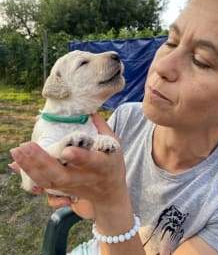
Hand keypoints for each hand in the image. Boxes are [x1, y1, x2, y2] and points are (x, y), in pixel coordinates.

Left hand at [10, 113, 126, 215]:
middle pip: (61, 175)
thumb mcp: (115, 145)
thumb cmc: (113, 164)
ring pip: (48, 181)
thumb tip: (89, 110)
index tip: (66, 151)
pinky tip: (16, 161)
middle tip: (26, 147)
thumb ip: (102, 127)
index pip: (91, 162)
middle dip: (42, 162)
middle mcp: (84, 178)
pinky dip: (28, 172)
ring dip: (30, 167)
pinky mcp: (61, 190)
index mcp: (102, 165)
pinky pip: (42, 183)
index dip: (79, 157)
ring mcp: (71, 186)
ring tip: (17, 152)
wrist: (109, 193)